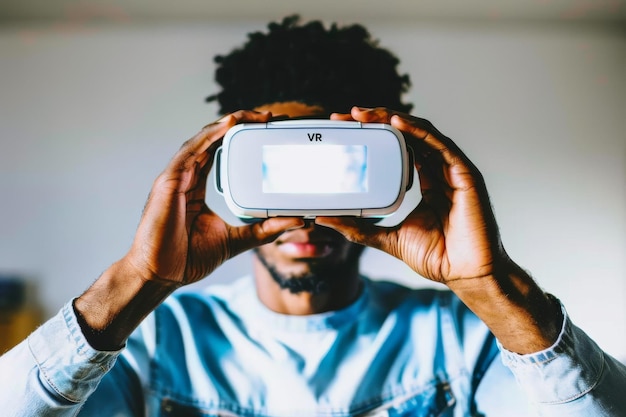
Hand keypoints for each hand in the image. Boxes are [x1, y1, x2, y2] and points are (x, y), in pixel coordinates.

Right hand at [125, 110, 303, 286]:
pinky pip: (191, 150)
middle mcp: (186, 177)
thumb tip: (295, 222)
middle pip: (215, 141)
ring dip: (230, 124)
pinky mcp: (169, 182)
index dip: (242, 139)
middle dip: (241, 125)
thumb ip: (263, 230)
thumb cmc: (187, 259)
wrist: (160, 275)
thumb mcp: (236, 240)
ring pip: (205, 139)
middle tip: (270, 118)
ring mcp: (176, 177)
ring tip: (255, 116)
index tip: (268, 131)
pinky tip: (229, 124)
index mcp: (198, 188)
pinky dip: (211, 135)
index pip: (222, 154)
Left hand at [322, 107, 562, 352]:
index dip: (375, 136)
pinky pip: (439, 144)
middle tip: (349, 116)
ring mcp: (453, 170)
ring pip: (421, 133)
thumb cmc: (438, 258)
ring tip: (365, 114)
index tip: (347, 129)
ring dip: (392, 119)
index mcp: (425, 183)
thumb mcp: (388, 238)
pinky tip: (396, 122)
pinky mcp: (465, 174)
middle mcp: (439, 171)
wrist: (466, 275)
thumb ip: (359, 229)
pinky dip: (417, 130)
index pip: (398, 149)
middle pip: (407, 135)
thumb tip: (326, 219)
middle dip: (378, 121)